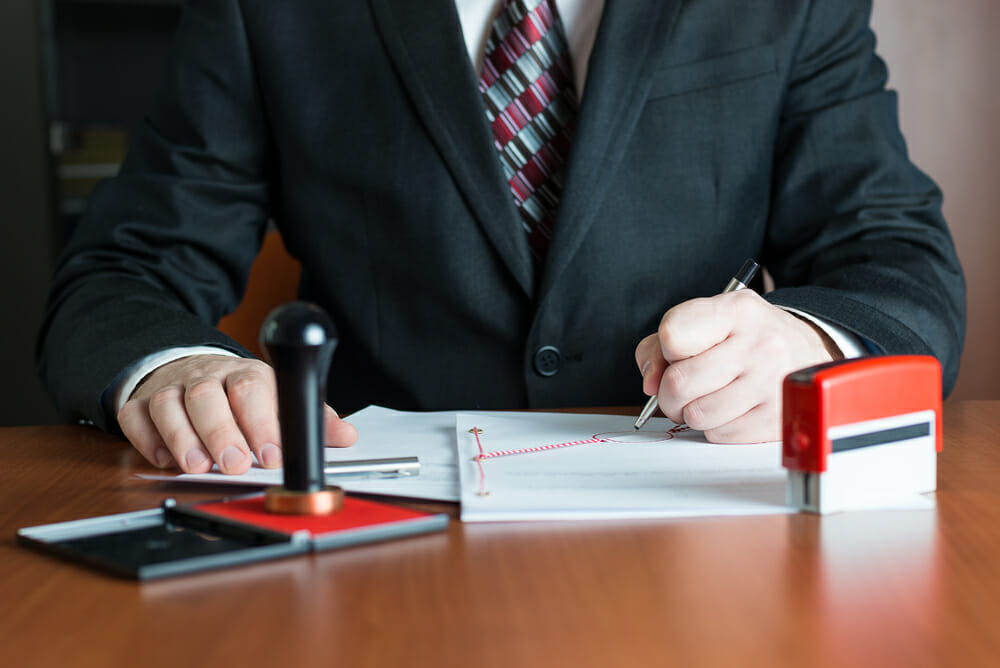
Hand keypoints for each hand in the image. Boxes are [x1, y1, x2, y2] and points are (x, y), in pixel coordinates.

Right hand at [117, 354, 357, 473]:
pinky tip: (164, 459)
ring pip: (169, 405)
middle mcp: (206, 378)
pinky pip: (136, 417)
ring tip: (198, 466)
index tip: (271, 454)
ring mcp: (171, 389)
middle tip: (235, 464)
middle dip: (222, 432)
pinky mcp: (140, 403)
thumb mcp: (279, 399)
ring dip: (183, 438)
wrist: (187, 366)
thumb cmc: (240, 392)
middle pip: (209, 397)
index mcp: (246, 375)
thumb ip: (311, 418)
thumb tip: (347, 437)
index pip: (253, 390)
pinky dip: (148, 439)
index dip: (262, 422)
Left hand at [634, 290, 840, 442]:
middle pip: (679, 382)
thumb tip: (651, 385)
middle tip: (685, 388)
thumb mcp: (707, 322)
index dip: (666, 349)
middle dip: (670, 392)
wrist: (806, 352)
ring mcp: (771, 383)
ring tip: (709, 397)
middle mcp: (759, 344)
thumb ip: (660, 346)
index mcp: (736, 310)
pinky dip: (717, 427)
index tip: (679, 352)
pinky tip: (731, 410)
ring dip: (692, 413)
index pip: (672, 334)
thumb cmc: (743, 338)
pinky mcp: (777, 418)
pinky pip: (720, 435)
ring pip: (696, 415)